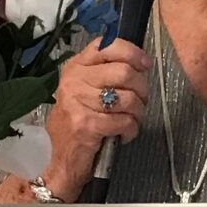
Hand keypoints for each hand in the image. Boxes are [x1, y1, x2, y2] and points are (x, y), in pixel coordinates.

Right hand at [42, 38, 151, 193]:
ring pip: (128, 98)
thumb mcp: (84, 92)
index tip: (145, 65)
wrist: (61, 161)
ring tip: (132, 120)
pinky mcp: (86, 125)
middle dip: (142, 89)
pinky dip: (131, 130)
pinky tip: (124, 135)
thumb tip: (139, 65)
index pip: (107, 46)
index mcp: (75, 68)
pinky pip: (124, 121)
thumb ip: (105, 74)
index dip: (132, 53)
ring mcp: (78, 103)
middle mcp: (73, 81)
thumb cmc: (77, 125)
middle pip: (124, 72)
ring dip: (138, 112)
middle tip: (141, 102)